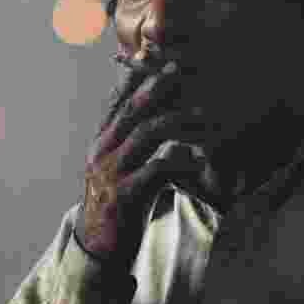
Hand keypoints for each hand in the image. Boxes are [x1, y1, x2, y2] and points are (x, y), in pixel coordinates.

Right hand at [77, 61, 207, 267]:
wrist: (99, 248)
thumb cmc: (118, 204)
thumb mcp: (121, 168)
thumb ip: (134, 143)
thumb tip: (160, 115)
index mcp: (101, 142)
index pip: (116, 101)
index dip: (134, 76)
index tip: (154, 55)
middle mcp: (102, 152)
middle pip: (131, 111)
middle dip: (156, 86)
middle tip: (180, 68)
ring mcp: (112, 173)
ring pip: (145, 134)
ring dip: (177, 119)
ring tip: (203, 113)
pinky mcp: (125, 195)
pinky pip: (156, 169)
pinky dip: (180, 158)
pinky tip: (201, 156)